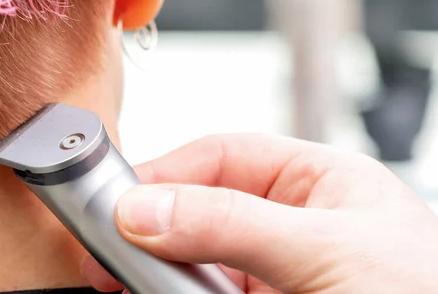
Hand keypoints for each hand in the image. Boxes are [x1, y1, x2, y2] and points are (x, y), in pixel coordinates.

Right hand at [81, 135, 437, 293]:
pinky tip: (155, 291)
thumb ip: (233, 223)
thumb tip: (145, 209)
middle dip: (153, 226)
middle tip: (109, 253)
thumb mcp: (327, 248)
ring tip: (125, 279)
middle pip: (200, 209)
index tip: (123, 201)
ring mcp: (275, 270)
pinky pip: (206, 289)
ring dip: (158, 267)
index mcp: (316, 181)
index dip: (168, 172)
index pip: (223, 158)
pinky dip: (174, 290)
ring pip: (195, 258)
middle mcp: (290, 222)